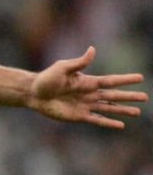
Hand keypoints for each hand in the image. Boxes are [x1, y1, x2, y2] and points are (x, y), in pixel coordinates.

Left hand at [28, 47, 147, 128]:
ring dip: (122, 110)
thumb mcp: (62, 68)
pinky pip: (97, 119)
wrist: (33, 93)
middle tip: (145, 97)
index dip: (125, 80)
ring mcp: (85, 105)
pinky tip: (120, 125)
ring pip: (108, 108)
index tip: (140, 77)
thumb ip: (79, 62)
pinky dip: (108, 122)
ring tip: (137, 112)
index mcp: (87, 81)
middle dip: (129, 96)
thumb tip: (93, 49)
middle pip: (114, 95)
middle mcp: (89, 93)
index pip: (111, 81)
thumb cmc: (46, 79)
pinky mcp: (78, 116)